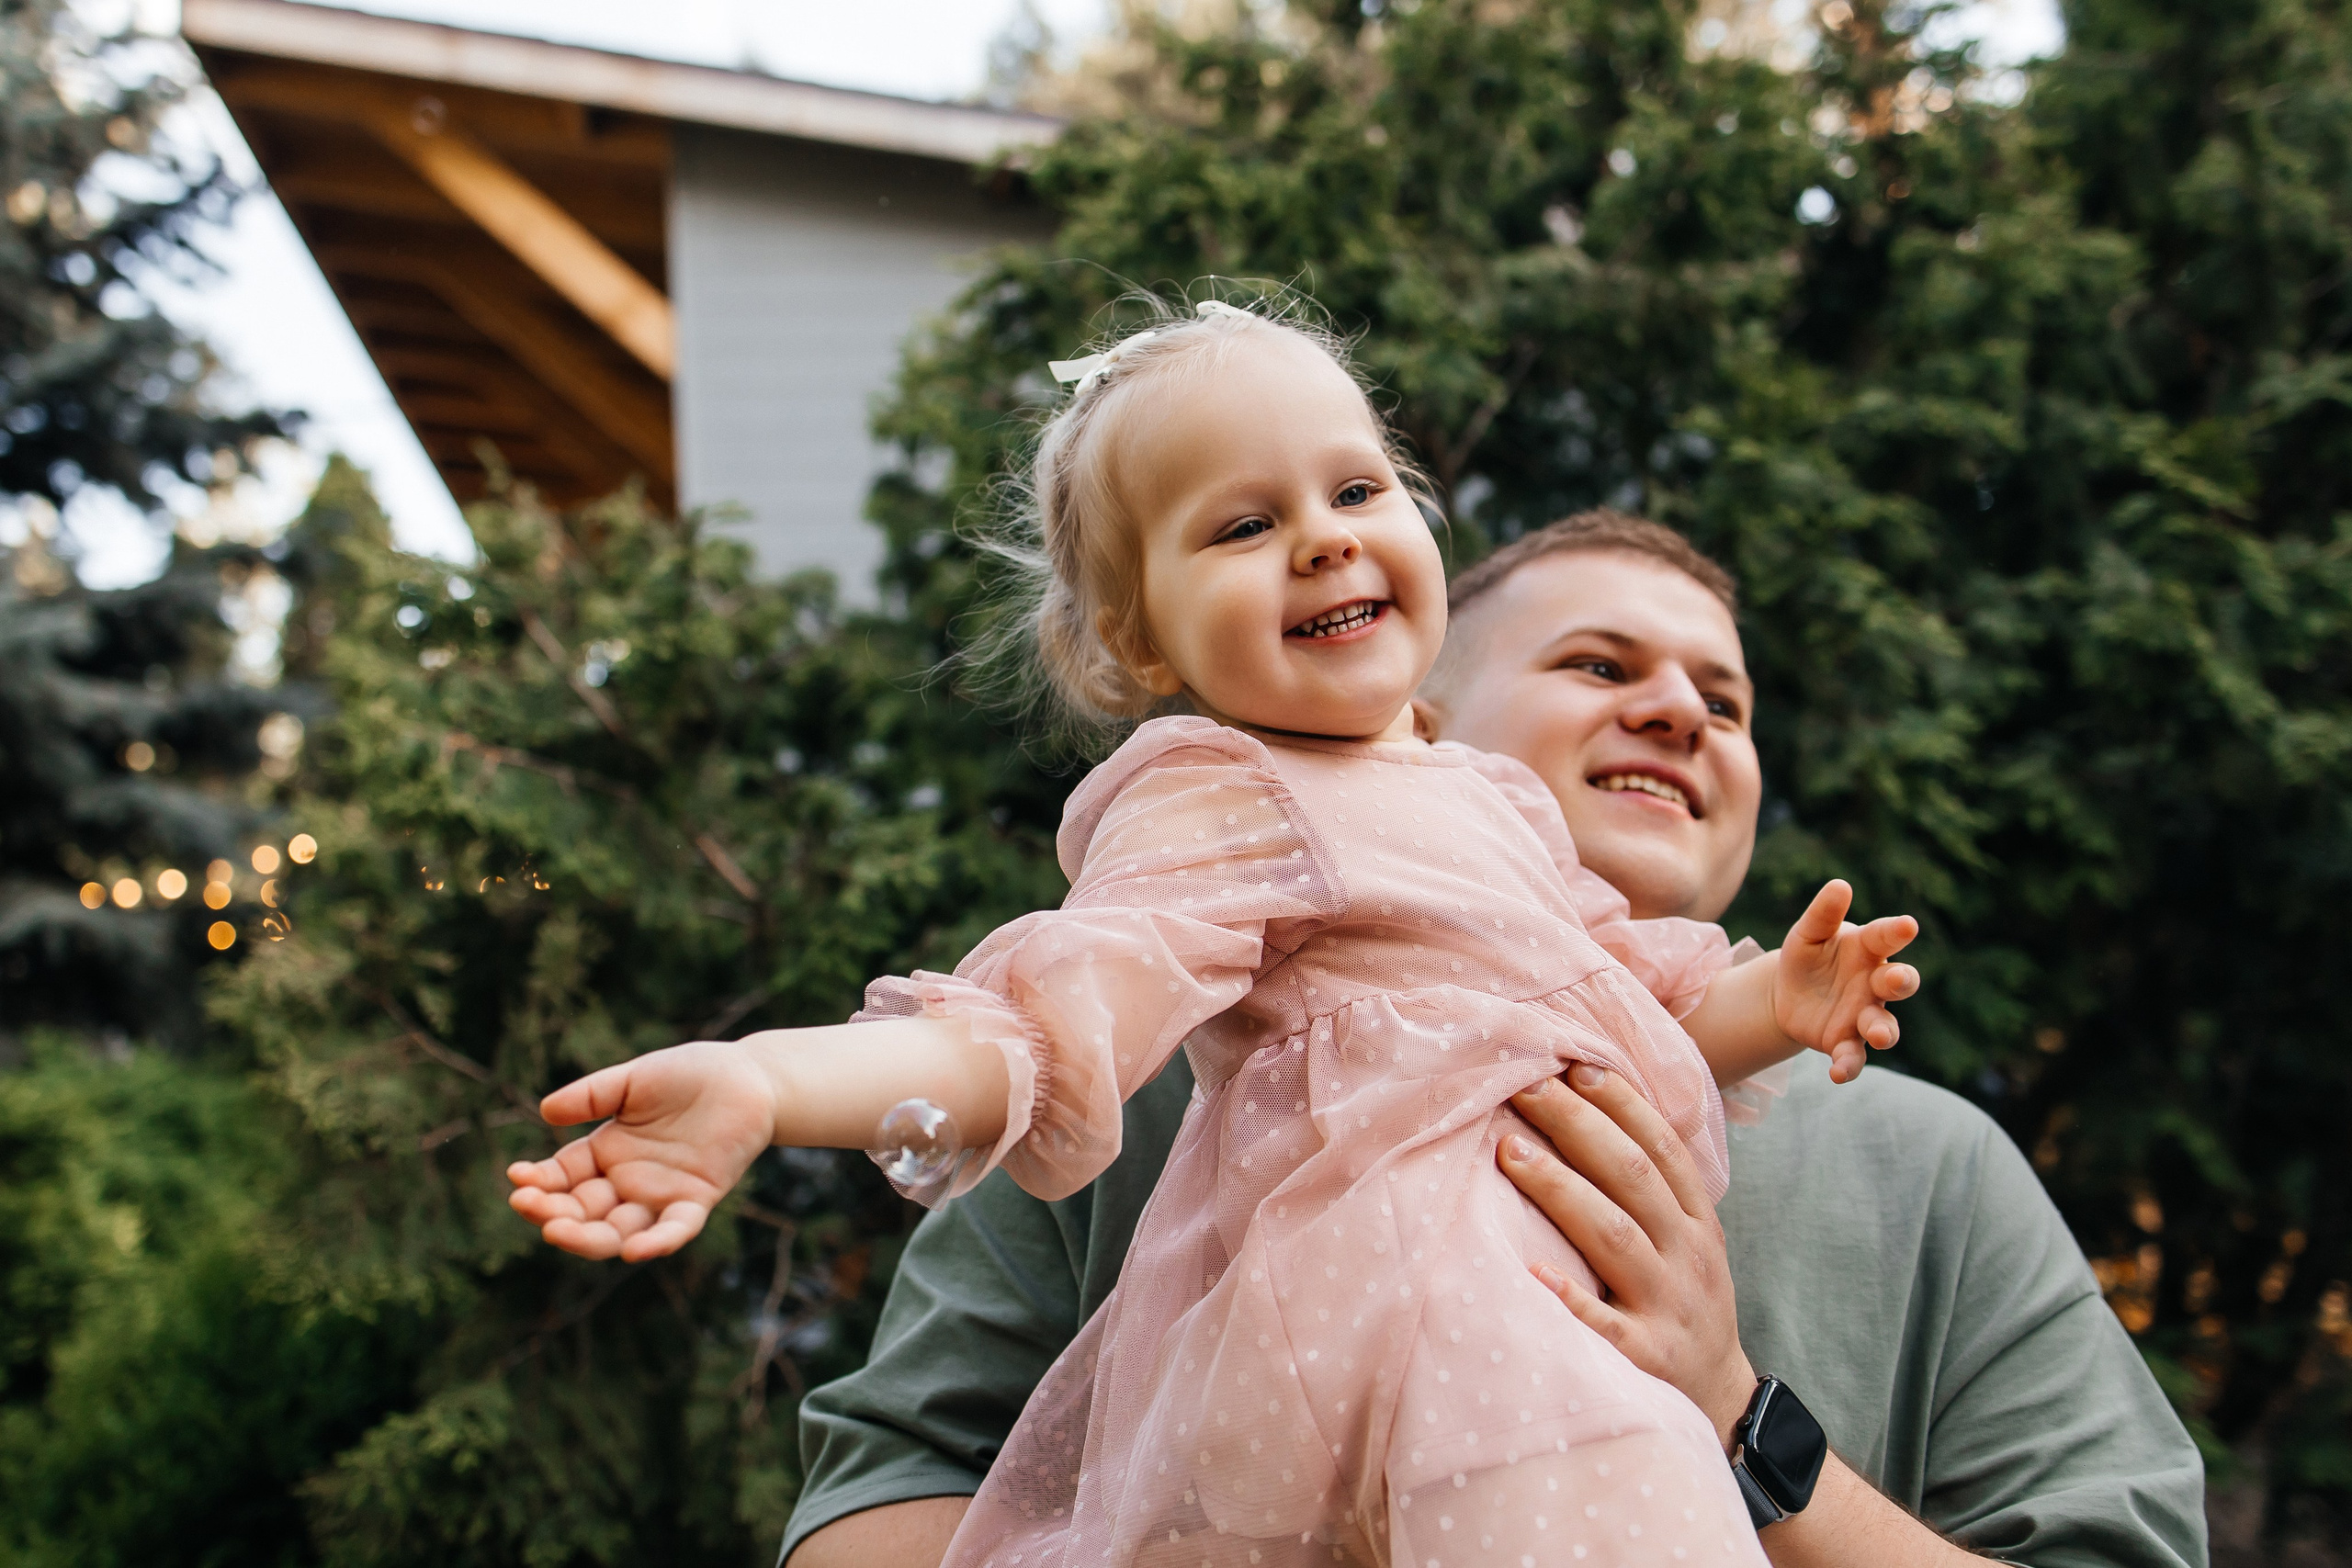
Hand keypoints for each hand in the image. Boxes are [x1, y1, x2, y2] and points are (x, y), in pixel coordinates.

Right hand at [506, 1040, 778, 1261]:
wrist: (746, 1076)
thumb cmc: (688, 1074)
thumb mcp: (633, 1080)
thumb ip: (593, 1095)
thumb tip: (545, 1110)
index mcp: (606, 1153)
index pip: (562, 1177)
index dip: (539, 1183)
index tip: (517, 1181)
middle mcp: (628, 1181)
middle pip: (583, 1212)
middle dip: (554, 1215)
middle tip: (531, 1208)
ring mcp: (661, 1194)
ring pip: (618, 1231)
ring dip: (588, 1238)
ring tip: (559, 1231)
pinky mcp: (697, 1199)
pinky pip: (675, 1229)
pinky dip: (657, 1242)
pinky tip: (634, 1250)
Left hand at [1498, 1062, 1759, 1445]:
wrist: (1720, 1403)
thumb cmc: (1682, 1304)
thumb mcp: (1688, 1242)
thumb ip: (1652, 1187)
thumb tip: (1589, 1106)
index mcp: (1697, 1222)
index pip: (1662, 1148)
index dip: (1621, 1103)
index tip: (1573, 1065)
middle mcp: (1688, 1256)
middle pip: (1632, 1178)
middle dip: (1576, 1125)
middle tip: (1523, 1087)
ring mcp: (1667, 1307)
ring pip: (1614, 1236)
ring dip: (1561, 1189)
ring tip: (1509, 1150)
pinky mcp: (1646, 1359)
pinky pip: (1605, 1326)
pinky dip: (1570, 1298)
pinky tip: (1530, 1272)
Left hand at [1771, 880, 1918, 1082]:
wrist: (1787, 993)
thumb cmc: (1808, 955)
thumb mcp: (1808, 932)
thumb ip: (1823, 912)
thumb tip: (1840, 885)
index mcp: (1867, 949)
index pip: (1886, 937)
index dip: (1897, 931)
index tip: (1907, 925)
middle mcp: (1874, 984)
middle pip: (1899, 983)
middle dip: (1902, 982)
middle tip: (1897, 979)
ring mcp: (1863, 1015)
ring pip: (1884, 1026)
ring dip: (1884, 1031)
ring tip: (1878, 1036)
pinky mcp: (1845, 1041)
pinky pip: (1853, 1057)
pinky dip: (1849, 1066)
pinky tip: (1837, 1074)